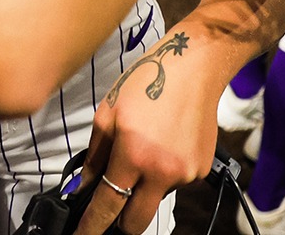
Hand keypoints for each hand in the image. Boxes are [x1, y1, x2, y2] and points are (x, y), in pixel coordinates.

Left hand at [74, 30, 220, 234]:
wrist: (194, 67)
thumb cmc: (148, 81)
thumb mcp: (108, 113)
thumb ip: (94, 156)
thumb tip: (84, 186)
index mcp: (134, 154)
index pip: (108, 206)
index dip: (92, 227)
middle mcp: (162, 170)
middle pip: (136, 222)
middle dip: (120, 221)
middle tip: (109, 206)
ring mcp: (185, 173)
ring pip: (155, 200)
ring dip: (144, 189)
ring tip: (143, 150)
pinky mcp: (201, 169)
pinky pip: (174, 184)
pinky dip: (162, 174)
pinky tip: (161, 145)